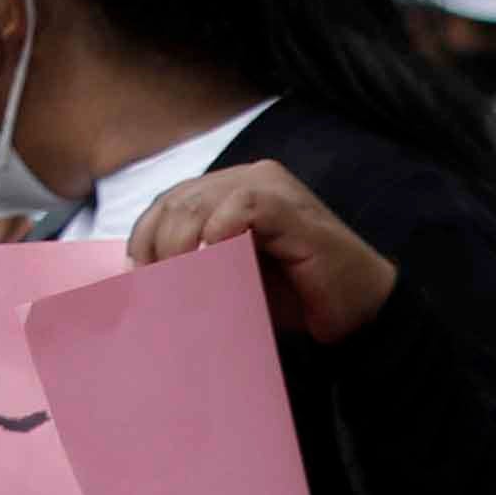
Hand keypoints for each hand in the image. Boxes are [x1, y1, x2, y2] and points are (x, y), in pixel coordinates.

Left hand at [130, 157, 397, 342]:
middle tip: (152, 287)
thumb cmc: (296, 301)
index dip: (144, 238)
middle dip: (156, 246)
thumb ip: (193, 266)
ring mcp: (273, 188)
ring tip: (177, 283)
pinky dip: (219, 234)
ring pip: (201, 200)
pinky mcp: (293, 208)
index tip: (136, 280)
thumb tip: (140, 281)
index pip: (170, 202)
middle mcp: (250, 179)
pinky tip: (211, 264)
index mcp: (230, 191)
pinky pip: (243, 207)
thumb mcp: (230, 279)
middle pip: (178, 200)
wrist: (359, 315)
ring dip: (180, 246)